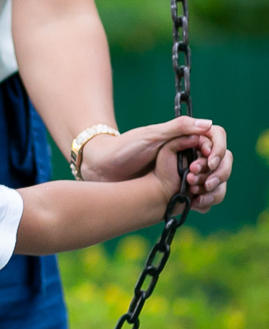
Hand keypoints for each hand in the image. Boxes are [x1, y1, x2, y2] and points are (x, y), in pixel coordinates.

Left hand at [80, 117, 231, 210]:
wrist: (105, 170)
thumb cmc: (125, 148)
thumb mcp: (151, 136)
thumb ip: (179, 128)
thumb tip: (209, 124)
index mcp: (184, 136)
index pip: (216, 137)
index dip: (217, 149)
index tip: (208, 161)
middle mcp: (190, 152)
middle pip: (222, 159)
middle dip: (218, 171)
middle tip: (197, 180)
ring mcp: (188, 171)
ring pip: (218, 179)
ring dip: (214, 186)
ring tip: (196, 192)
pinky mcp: (183, 189)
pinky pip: (206, 196)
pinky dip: (207, 200)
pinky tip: (197, 204)